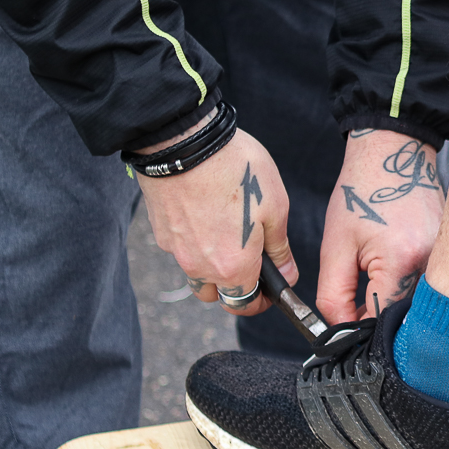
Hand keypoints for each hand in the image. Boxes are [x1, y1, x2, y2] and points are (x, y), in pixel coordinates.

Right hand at [135, 125, 293, 316]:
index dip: (262, 300)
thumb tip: (286, 275)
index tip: (271, 288)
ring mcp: (176, 251)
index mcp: (233, 267)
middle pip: (218, 295)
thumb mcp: (275, 208)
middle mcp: (200, 267)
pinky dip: (196, 244)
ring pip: (197, 274)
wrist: (184, 144)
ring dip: (214, 267)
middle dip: (236, 288)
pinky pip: (182, 250)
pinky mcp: (161, 232)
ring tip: (230, 234)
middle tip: (252, 260)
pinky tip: (208, 215)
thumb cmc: (236, 171)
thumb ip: (280, 249)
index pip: (246, 304)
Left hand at [316, 130, 444, 323]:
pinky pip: (428, 284)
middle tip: (357, 295)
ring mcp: (446, 255)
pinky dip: (408, 283)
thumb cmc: (361, 193)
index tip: (345, 319)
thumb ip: (333, 295)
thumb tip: (342, 330)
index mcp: (402, 259)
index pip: (382, 318)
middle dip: (378, 314)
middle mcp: (432, 261)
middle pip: (404, 314)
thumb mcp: (334, 247)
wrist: (392, 155)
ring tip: (376, 269)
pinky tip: (394, 260)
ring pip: (417, 302)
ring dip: (393, 298)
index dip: (359, 325)